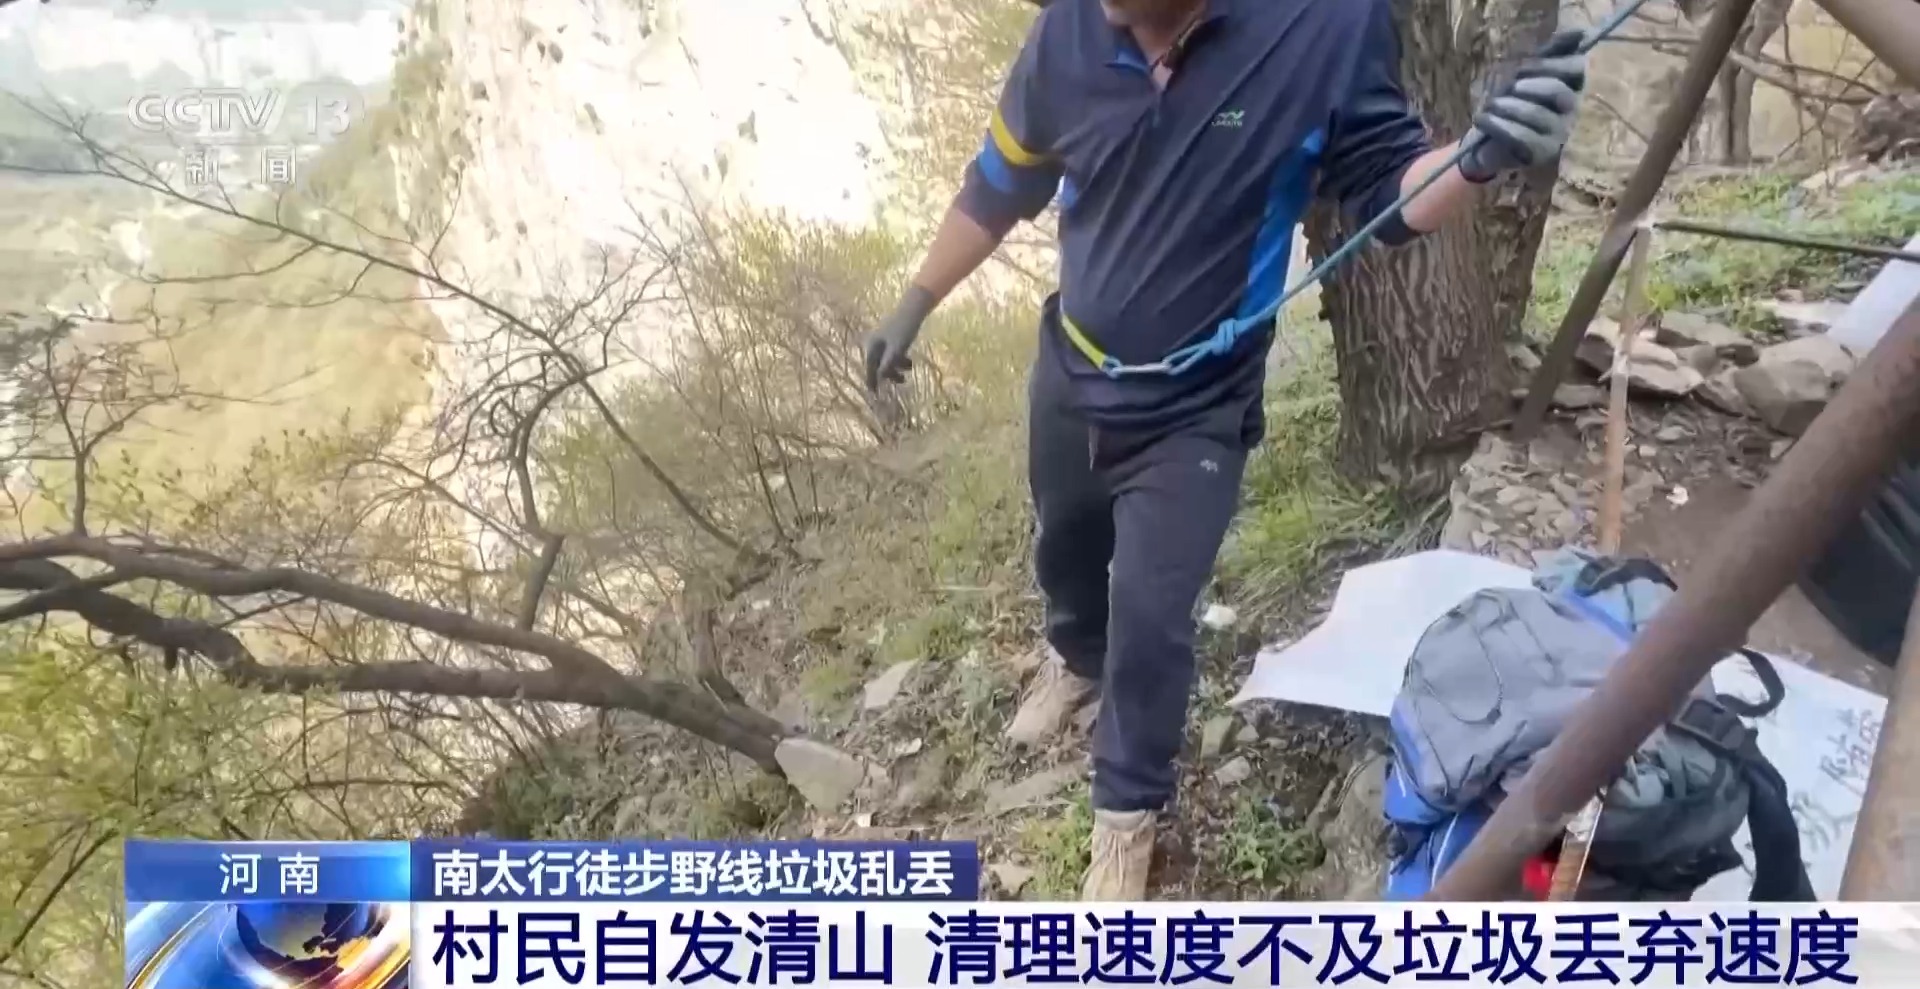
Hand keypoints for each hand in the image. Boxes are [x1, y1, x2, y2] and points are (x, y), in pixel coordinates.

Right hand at [862, 286, 935, 391]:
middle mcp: (875, 344)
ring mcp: (883, 341)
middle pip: (879, 365)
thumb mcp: (896, 350)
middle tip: (902, 382)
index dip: (873, 381)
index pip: (870, 368)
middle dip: (890, 373)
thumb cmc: (903, 330)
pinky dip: (901, 359)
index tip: (875, 395)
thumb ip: (887, 364)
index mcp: (872, 346)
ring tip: (909, 368)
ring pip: (888, 359)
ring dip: (898, 366)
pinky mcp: (893, 338)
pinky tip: (909, 361)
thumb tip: (880, 378)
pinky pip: (894, 354)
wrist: (913, 310)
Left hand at [1460, 30, 1586, 183]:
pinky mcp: (1540, 154)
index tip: (1520, 68)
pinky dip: (1497, 125)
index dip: (1548, 64)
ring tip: (1489, 105)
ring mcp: (1557, 136)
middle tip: (1507, 88)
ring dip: (1507, 106)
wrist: (1487, 143)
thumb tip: (1577, 33)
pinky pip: (1520, 136)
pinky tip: (1482, 119)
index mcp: (1570, 89)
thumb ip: (1547, 56)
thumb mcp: (1523, 76)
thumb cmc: (1508, 105)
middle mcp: (1570, 112)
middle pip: (1558, 91)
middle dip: (1528, 86)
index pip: (1576, 68)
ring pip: (1537, 114)